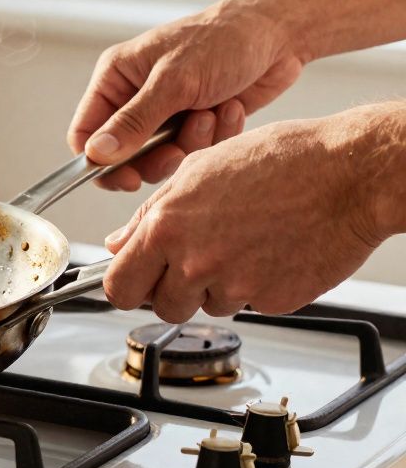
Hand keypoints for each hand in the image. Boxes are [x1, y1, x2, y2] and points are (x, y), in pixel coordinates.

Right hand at [68, 0, 305, 190]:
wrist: (279, 35)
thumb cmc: (223, 41)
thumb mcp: (174, 82)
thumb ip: (133, 122)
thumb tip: (95, 154)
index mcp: (116, 78)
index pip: (85, 133)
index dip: (100, 162)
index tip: (127, 178)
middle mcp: (134, 97)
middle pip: (123, 155)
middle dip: (155, 157)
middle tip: (176, 152)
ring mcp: (165, 112)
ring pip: (161, 158)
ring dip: (190, 143)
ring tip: (210, 114)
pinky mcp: (194, 124)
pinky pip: (193, 152)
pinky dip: (215, 136)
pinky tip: (230, 109)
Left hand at [102, 109, 393, 321]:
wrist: (349, 174)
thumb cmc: (281, 161)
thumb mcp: (199, 170)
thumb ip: (150, 215)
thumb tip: (119, 243)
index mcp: (167, 227)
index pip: (119, 286)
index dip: (125, 285)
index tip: (134, 280)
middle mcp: (195, 261)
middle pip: (162, 306)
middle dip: (172, 290)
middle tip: (196, 260)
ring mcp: (235, 286)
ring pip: (207, 306)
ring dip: (217, 286)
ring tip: (245, 242)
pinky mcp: (272, 301)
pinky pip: (249, 305)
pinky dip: (256, 287)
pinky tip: (271, 251)